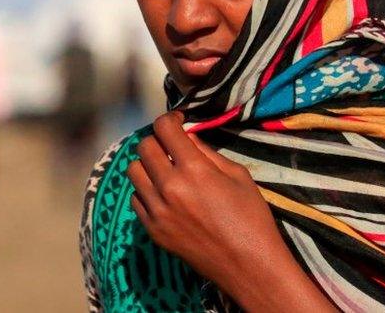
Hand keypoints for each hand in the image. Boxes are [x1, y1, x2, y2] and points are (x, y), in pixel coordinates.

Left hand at [127, 112, 333, 311]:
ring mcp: (157, 210)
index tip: (178, 122)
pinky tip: (164, 196)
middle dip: (158, 140)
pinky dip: (146, 191)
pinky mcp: (152, 230)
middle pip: (144, 147)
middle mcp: (169, 187)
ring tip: (165, 171)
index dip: (170, 119)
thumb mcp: (238, 175)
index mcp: (193, 170)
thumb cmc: (251, 218)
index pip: (164, 128)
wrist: (248, 265)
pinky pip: (136, 198)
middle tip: (171, 146)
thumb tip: (187, 136)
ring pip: (133, 171)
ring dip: (148, 165)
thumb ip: (207, 152)